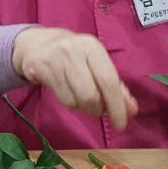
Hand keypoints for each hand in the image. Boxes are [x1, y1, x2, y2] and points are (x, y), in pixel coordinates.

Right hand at [12, 27, 138, 130]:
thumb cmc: (75, 55)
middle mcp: (73, 52)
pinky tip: (69, 94)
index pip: (108, 80)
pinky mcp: (41, 71)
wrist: (36, 44)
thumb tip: (131, 110)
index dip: (116, 106)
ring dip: (84, 108)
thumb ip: (116, 86)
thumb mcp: (97, 63)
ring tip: (83, 98)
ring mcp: (55, 61)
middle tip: (98, 109)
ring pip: (75, 100)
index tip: (121, 125)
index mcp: (92, 47)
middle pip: (90, 95)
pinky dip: (71, 104)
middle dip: (97, 109)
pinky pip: (62, 100)